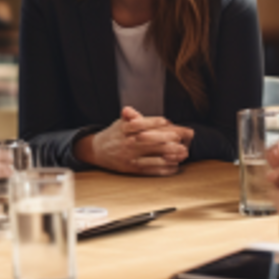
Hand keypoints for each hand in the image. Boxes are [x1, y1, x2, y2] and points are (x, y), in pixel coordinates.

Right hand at [74, 107, 192, 175]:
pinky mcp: (131, 168)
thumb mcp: (119, 123)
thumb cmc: (114, 134)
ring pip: (150, 157)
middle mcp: (127, 144)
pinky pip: (149, 169)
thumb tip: (128, 109)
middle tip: (178, 137)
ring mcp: (129, 157)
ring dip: (167, 156)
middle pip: (147, 141)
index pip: (138, 125)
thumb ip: (129, 116)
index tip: (166, 120)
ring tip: (181, 153)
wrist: (97, 150)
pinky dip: (162, 169)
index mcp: (124, 130)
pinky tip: (174, 167)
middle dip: (164, 139)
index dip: (152, 122)